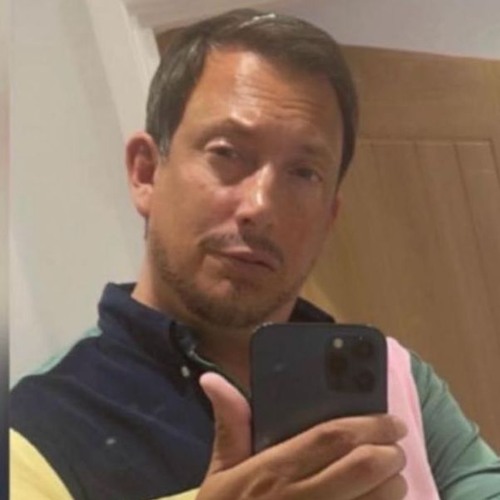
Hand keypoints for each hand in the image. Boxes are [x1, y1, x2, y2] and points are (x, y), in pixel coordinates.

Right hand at [197, 372, 407, 498]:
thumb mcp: (221, 471)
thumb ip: (230, 423)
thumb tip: (213, 379)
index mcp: (275, 469)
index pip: (330, 438)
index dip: (367, 424)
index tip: (389, 419)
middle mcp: (302, 498)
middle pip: (363, 467)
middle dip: (389, 452)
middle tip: (394, 443)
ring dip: (394, 484)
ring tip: (392, 473)